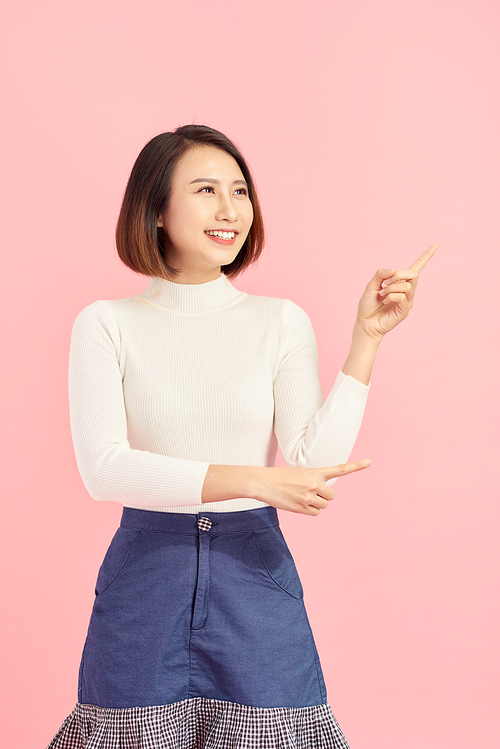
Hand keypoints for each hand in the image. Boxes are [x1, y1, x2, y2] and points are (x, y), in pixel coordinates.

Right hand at [253, 460, 371, 515]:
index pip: (340, 469)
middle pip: (331, 496)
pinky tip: (297, 503)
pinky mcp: (302, 508)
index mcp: (315, 472)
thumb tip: (324, 496)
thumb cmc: (280, 477)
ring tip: (299, 496)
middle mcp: (315, 484)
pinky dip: (309, 510)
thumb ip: (314, 480)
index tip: (370, 462)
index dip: (356, 466)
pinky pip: (315, 513)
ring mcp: (309, 497)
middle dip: (323, 496)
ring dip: (315, 503)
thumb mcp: (300, 473)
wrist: (263, 482)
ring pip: (323, 505)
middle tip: (307, 491)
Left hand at [354, 243, 437, 340]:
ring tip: (382, 294)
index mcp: (400, 282)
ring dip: (391, 287)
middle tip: (385, 283)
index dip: (426, 256)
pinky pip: (403, 296)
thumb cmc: (367, 305)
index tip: (436, 244)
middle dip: (398, 275)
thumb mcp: (371, 285)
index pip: (416, 267)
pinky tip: (385, 301)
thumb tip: (393, 268)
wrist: (365, 323)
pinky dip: (392, 296)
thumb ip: (380, 275)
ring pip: (407, 285)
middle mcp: (407, 291)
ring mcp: (407, 301)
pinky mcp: (405, 310)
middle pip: (413, 274)